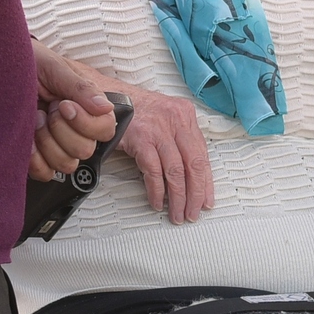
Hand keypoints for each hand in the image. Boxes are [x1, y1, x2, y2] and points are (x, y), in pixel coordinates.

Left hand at [30, 41, 117, 179]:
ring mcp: (56, 144)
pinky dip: (35, 160)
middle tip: (46, 109)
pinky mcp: (37, 157)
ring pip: (66, 164)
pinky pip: (45, 173)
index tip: (64, 105)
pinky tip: (27, 139)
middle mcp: (75, 128)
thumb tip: (105, 107)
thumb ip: (81, 88)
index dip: (85, 123)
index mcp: (86, 107)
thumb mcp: (54, 68)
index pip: (105, 129)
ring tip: (35, 120)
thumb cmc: (27, 64)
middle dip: (60, 129)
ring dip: (47, 143)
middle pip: (85, 150)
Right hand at [120, 89, 215, 223]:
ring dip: (177, 197)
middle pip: (193, 164)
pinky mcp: (141, 138)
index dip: (206, 181)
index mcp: (185, 115)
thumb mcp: (165, 118)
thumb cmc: (136, 112)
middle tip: (193, 212)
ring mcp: (158, 129)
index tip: (206, 200)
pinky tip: (157, 202)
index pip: (203, 154)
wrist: (107, 100)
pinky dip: (157, 191)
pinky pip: (153, 171)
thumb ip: (179, 139)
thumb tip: (190, 173)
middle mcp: (176, 120)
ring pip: (176, 171)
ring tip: (177, 213)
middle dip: (195, 193)